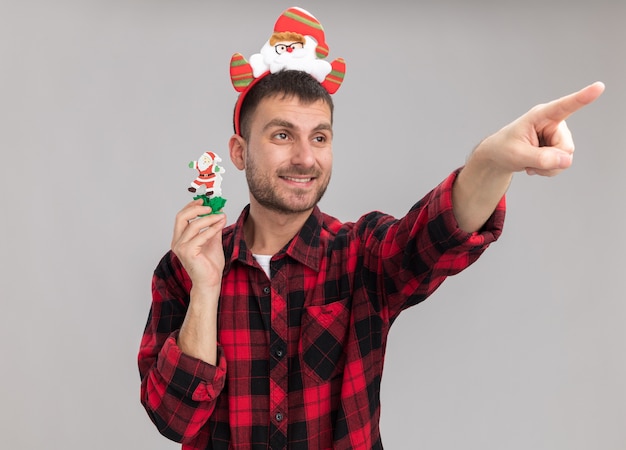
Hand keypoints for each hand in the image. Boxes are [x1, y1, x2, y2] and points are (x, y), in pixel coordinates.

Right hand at [171, 199, 226, 289]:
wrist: (210, 282)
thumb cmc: (210, 265)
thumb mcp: (213, 241)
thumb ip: (213, 227)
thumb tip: (219, 212)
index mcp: (180, 239)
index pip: (181, 217)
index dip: (192, 206)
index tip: (204, 200)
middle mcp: (177, 242)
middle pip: (181, 217)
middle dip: (196, 208)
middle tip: (211, 206)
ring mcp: (181, 247)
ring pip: (193, 225)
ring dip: (209, 218)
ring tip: (221, 215)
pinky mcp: (188, 252)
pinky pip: (202, 235)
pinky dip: (212, 228)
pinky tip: (221, 224)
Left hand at [474, 81, 604, 176]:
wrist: (499, 157)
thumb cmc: (504, 149)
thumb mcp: (517, 155)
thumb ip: (541, 158)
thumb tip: (567, 161)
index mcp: (540, 115)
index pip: (564, 106)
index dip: (583, 97)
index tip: (598, 86)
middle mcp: (553, 123)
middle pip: (566, 148)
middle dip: (549, 160)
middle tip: (529, 161)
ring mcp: (558, 135)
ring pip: (565, 158)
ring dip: (547, 167)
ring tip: (530, 162)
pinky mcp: (559, 146)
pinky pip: (562, 164)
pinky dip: (548, 169)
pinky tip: (535, 165)